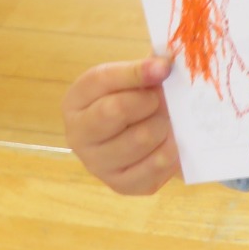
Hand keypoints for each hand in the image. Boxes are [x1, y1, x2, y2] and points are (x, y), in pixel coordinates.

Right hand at [62, 54, 182, 194]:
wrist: (146, 136)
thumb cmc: (138, 99)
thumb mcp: (137, 76)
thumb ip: (148, 65)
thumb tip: (163, 64)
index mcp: (76, 100)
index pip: (103, 80)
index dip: (137, 72)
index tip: (164, 67)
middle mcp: (78, 134)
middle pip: (116, 110)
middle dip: (149, 101)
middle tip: (160, 100)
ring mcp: (97, 164)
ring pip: (142, 137)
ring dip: (163, 126)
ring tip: (164, 121)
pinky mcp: (122, 185)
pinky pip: (156, 165)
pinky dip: (172, 150)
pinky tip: (170, 142)